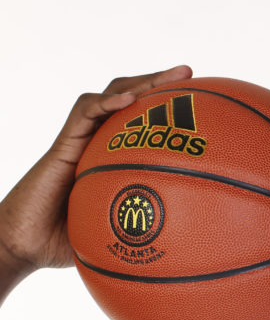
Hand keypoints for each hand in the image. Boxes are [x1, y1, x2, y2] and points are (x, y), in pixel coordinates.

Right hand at [0, 66, 192, 278]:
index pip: (142, 121)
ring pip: (111, 96)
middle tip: (189, 72)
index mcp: (113, 156)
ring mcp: (79, 140)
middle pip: (130, 98)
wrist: (22, 246)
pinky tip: (129, 99)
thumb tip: (188, 240)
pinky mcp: (62, 144)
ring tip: (173, 75)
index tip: (197, 99)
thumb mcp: (118, 235)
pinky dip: (107, 101)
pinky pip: (85, 113)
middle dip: (160, 81)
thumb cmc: (65, 244)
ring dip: (142, 82)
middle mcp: (97, 141)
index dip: (166, 107)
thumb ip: (147, 231)